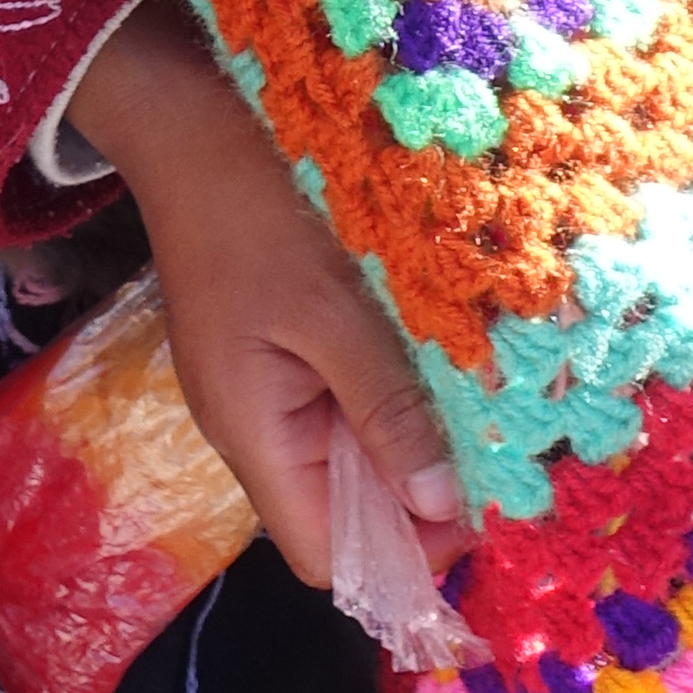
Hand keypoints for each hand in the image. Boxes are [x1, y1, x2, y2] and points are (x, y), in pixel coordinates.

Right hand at [66, 1, 463, 589]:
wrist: (193, 131)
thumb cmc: (258, 215)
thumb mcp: (331, 311)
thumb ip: (385, 411)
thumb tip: (442, 504)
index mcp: (253, 435)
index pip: (324, 558)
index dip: (399, 561)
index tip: (476, 520)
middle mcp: (253, 433)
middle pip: (341, 518)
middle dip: (417, 507)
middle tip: (499, 467)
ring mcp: (264, 396)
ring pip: (348, 464)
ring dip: (409, 453)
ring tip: (480, 424)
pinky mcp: (278, 359)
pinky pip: (342, 412)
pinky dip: (390, 408)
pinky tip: (436, 380)